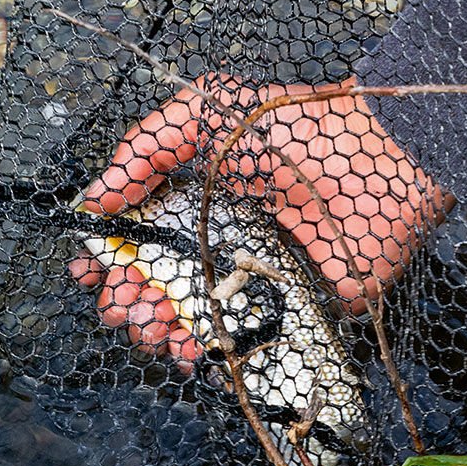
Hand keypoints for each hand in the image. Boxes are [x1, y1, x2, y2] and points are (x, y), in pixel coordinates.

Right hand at [69, 80, 447, 367]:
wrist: (378, 160)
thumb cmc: (294, 129)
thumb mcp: (206, 112)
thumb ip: (145, 146)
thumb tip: (94, 199)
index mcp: (199, 196)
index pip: (142, 233)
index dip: (110, 253)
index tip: (88, 271)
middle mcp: (222, 238)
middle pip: (159, 281)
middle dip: (129, 299)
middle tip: (118, 311)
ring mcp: (255, 275)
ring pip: (193, 315)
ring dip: (161, 330)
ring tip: (148, 331)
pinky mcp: (292, 307)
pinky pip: (246, 338)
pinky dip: (212, 353)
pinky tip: (190, 352)